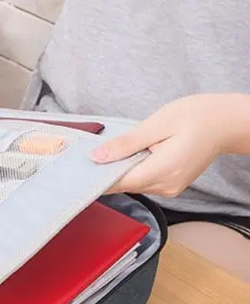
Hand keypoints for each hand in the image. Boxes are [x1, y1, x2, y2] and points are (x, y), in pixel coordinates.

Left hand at [91, 94, 248, 196]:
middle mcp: (166, 185)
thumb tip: (98, 157)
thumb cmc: (199, 116)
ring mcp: (170, 186)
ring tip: (109, 150)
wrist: (227, 122)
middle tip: (87, 153)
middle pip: (123, 183)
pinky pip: (143, 178)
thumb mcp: (158, 124)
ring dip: (120, 167)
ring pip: (132, 181)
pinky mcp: (171, 182)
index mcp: (162, 171)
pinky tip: (130, 153)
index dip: (95, 178)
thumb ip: (127, 143)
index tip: (76, 171)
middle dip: (105, 170)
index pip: (118, 183)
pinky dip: (133, 167)